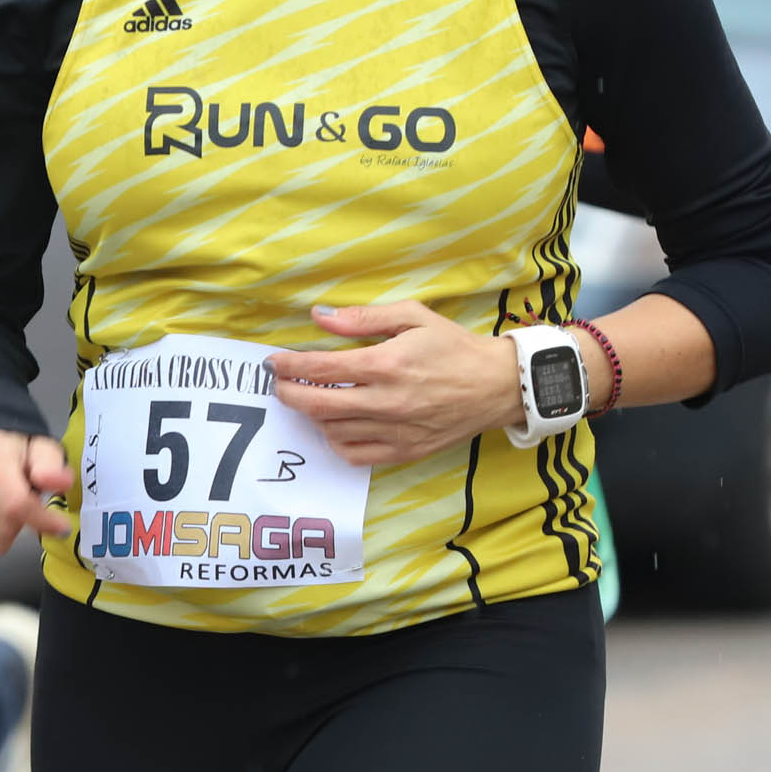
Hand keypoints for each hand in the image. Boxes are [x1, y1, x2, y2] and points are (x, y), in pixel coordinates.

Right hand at [0, 430, 72, 565]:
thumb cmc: (11, 451)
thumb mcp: (38, 447)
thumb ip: (51, 464)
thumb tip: (60, 482)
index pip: (16, 503)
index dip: (43, 520)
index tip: (61, 526)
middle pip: (4, 527)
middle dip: (25, 524)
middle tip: (28, 507)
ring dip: (8, 536)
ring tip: (7, 511)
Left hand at [268, 302, 522, 467]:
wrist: (497, 385)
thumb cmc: (454, 346)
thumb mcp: (413, 317)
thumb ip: (363, 317)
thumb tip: (320, 316)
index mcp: (387, 364)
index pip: (322, 369)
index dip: (289, 366)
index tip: (273, 362)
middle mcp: (387, 401)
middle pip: (317, 405)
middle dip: (288, 394)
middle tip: (279, 384)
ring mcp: (395, 431)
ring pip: (332, 431)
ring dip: (313, 416)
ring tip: (312, 399)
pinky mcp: (404, 452)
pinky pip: (355, 455)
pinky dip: (337, 441)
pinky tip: (337, 425)